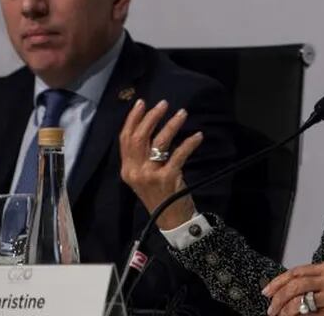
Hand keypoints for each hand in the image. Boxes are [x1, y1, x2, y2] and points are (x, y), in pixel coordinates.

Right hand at [119, 99, 203, 229]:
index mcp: (127, 169)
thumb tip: (149, 127)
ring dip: (171, 125)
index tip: (141, 103)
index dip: (133, 119)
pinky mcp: (167, 178)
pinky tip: (197, 135)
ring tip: (182, 113)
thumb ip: (142, 157)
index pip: (125, 138)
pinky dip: (189, 143)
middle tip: (164, 104)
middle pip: (139, 137)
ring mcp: (150, 175)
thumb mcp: (143, 176)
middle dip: (151, 117)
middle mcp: (135, 171)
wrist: (171, 220)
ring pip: (158, 142)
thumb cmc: (159, 195)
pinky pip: (179, 154)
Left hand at [263, 261, 323, 315]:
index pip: (296, 272)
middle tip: (271, 308)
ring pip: (300, 303)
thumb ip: (316, 277)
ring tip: (279, 315)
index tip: (267, 290)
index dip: (278, 281)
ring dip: (285, 311)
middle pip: (295, 286)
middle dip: (278, 298)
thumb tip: (290, 286)